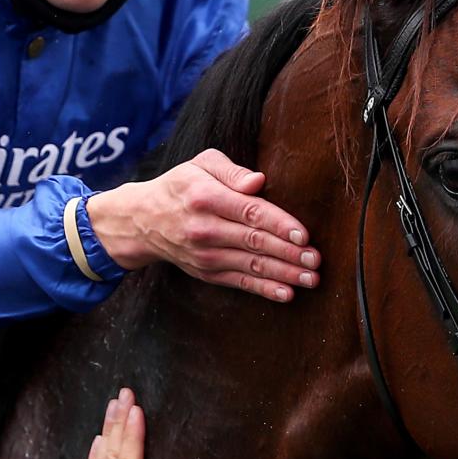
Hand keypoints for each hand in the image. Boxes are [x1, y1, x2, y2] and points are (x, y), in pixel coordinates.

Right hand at [87, 150, 318, 300]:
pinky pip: (239, 282)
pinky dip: (263, 290)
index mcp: (206, 197)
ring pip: (251, 266)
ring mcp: (205, 255)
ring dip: (284, 274)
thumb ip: (231, 170)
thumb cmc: (180, 186)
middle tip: (316, 259)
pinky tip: (286, 293)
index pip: (249, 212)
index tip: (303, 234)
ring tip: (310, 279)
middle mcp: (204, 229)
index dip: (278, 224)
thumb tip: (258, 182)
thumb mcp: (199, 164)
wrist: (142, 221)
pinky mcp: (206, 272)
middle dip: (289, 253)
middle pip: (254, 242)